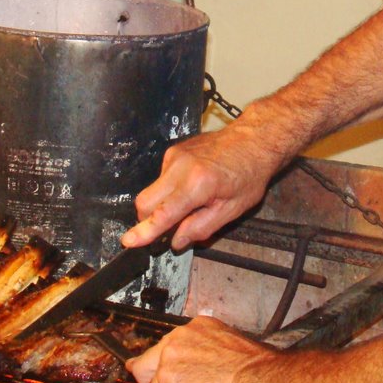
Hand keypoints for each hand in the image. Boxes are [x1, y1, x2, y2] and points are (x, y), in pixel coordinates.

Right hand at [123, 123, 281, 250]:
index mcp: (197, 184)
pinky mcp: (173, 152)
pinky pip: (161, 178)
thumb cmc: (248, 173)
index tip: (129, 241)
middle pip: (145, 201)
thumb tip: (177, 241)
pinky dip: (169, 190)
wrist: (252, 140)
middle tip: (168, 229)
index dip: (144, 231)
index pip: (163, 214)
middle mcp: (180, 167)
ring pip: (151, 190)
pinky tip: (191, 187)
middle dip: (148, 220)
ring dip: (162, 204)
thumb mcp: (231, 209)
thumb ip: (201, 227)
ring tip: (191, 202)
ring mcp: (174, 156)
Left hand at [126, 316, 270, 382]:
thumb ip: (206, 352)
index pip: (162, 348)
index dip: (157, 366)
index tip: (145, 371)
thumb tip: (200, 368)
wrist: (254, 381)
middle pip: (143, 368)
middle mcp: (174, 343)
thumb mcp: (228, 344)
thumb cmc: (253, 368)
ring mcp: (168, 367)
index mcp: (191, 330)